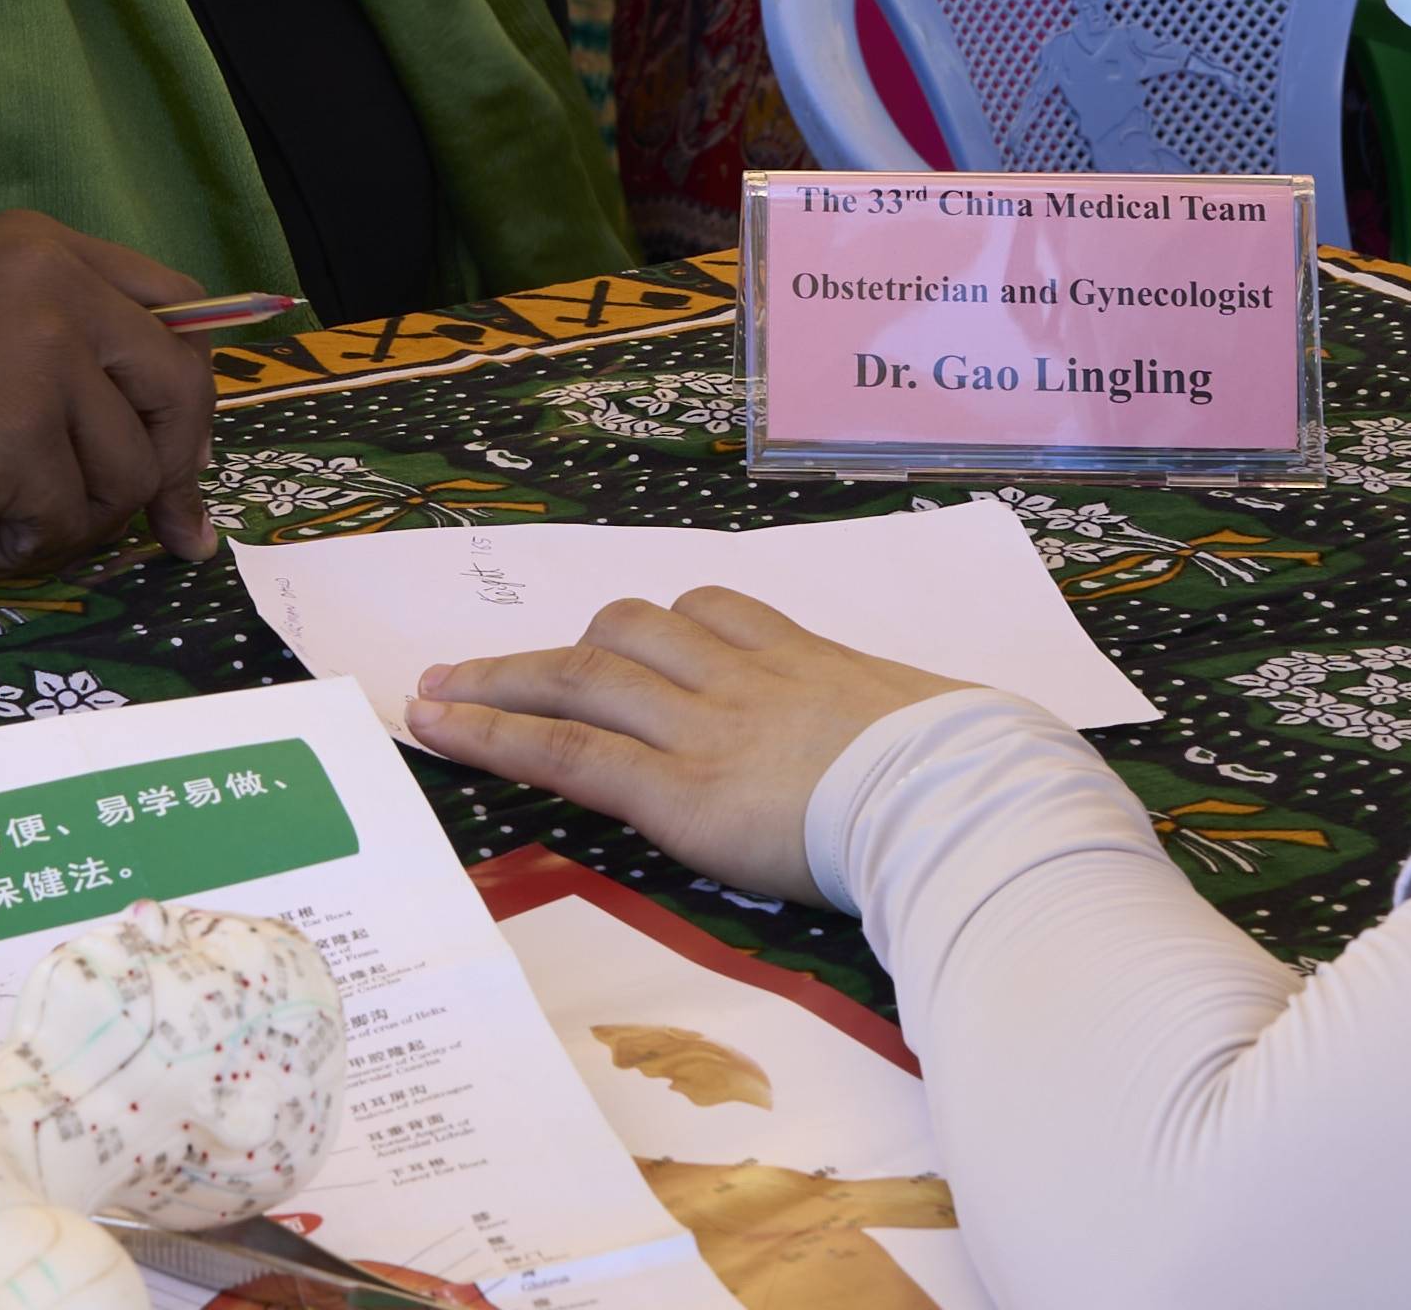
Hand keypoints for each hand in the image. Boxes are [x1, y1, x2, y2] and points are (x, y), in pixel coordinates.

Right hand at [0, 212, 217, 575]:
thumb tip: (164, 451)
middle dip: (169, 474)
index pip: (177, 313)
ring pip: (129, 472)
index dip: (187, 397)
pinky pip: (68, 521)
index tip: (184, 463)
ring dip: (68, 523)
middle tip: (151, 532)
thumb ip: (57, 354)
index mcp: (47, 248)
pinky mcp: (17, 432)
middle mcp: (58, 285)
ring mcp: (43, 354)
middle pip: (182, 389)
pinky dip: (19, 552)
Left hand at [405, 587, 974, 903]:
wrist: (963, 798)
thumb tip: (947, 745)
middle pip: (629, 632)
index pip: (712, 613)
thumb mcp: (938, 726)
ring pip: (583, 676)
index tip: (612, 639)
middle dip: (554, 650)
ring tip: (437, 697)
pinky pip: (570, 750)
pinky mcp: (680, 790)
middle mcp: (743, 678)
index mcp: (807, 660)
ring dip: (502, 681)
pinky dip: (497, 734)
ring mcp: (705, 728)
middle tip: (482, 667)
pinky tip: (443, 731)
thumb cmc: (974, 771)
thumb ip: (904, 727)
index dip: (651, 628)